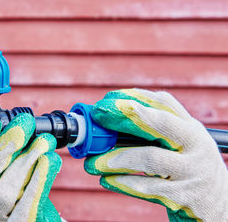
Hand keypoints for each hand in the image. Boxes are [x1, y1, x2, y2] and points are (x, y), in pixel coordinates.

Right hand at [0, 113, 62, 221]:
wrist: (29, 217)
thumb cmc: (11, 188)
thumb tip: (13, 122)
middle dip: (2, 147)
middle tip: (23, 125)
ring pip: (2, 194)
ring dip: (24, 162)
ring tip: (42, 141)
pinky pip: (25, 209)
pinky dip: (37, 182)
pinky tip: (48, 160)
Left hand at [84, 88, 227, 220]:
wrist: (219, 209)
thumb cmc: (187, 171)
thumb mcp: (180, 146)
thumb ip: (152, 133)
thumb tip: (106, 124)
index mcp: (191, 128)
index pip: (164, 103)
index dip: (134, 97)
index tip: (108, 99)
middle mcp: (196, 145)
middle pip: (160, 123)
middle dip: (125, 116)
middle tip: (98, 115)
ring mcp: (192, 171)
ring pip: (150, 158)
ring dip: (116, 158)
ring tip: (92, 162)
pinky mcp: (184, 197)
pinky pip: (147, 188)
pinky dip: (123, 183)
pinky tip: (106, 180)